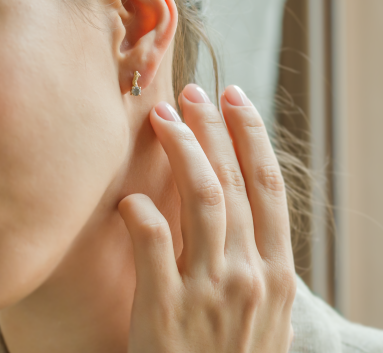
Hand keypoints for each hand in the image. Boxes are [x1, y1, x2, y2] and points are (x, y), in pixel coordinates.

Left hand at [118, 84, 295, 352]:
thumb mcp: (260, 310)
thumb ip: (252, 257)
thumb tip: (234, 198)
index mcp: (275, 271)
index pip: (268, 185)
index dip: (252, 135)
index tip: (235, 97)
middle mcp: (249, 274)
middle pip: (234, 180)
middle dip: (213, 128)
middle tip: (193, 92)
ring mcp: (210, 293)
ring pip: (203, 199)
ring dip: (182, 150)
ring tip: (162, 117)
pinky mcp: (167, 313)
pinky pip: (154, 244)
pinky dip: (142, 213)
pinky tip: (130, 198)